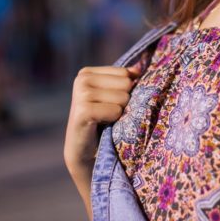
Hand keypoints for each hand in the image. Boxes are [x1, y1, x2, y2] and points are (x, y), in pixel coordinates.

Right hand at [64, 62, 133, 178]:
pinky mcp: (83, 110)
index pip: (125, 74)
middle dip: (123, 102)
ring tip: (104, 120)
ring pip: (123, 98)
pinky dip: (114, 120)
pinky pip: (116, 111)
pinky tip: (101, 125)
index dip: (124, 91)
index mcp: (87, 73)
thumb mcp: (112, 96)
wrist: (84, 151)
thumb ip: (123, 80)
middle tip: (107, 114)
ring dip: (118, 113)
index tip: (109, 104)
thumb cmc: (102, 122)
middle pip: (126, 84)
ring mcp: (80, 94)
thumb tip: (138, 69)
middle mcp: (81, 79)